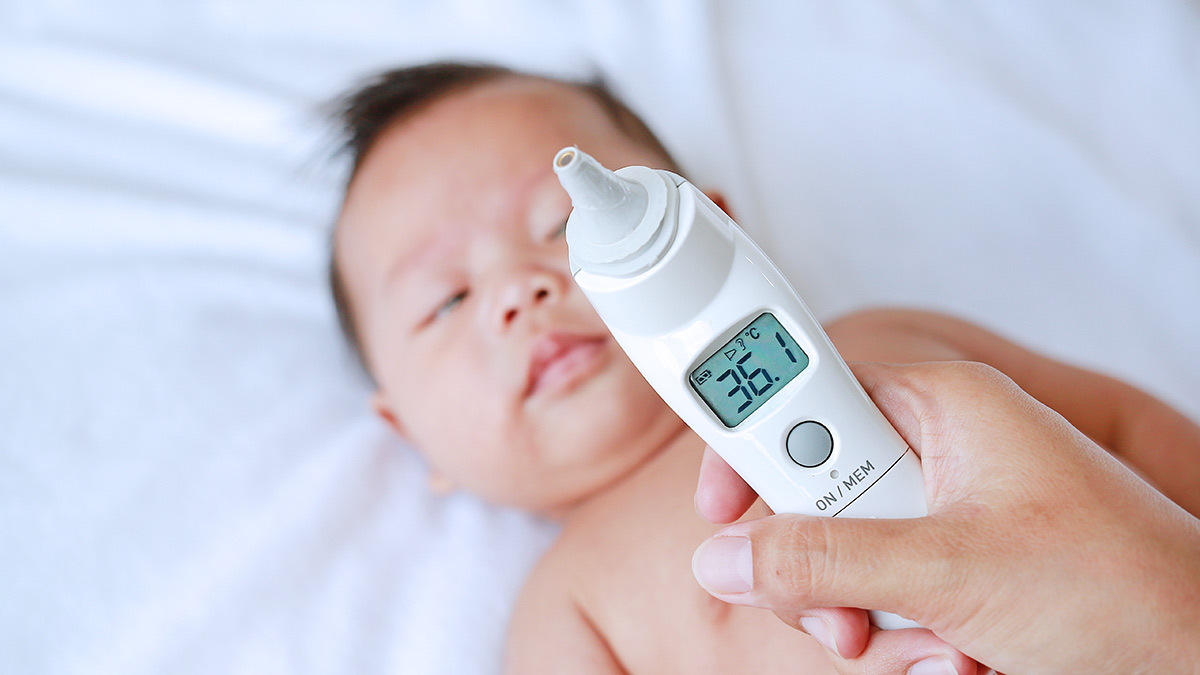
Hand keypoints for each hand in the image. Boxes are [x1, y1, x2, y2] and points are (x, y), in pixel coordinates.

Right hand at [692, 361, 1199, 673]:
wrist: (1199, 658)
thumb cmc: (1122, 588)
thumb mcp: (954, 570)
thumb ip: (829, 559)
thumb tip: (728, 558)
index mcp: (941, 405)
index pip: (808, 395)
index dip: (755, 444)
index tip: (718, 503)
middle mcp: (937, 446)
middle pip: (814, 487)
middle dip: (818, 564)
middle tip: (839, 619)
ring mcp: (944, 509)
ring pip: (841, 549)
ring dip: (863, 614)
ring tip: (929, 648)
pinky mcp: (951, 562)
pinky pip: (880, 589)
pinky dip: (897, 632)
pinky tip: (953, 655)